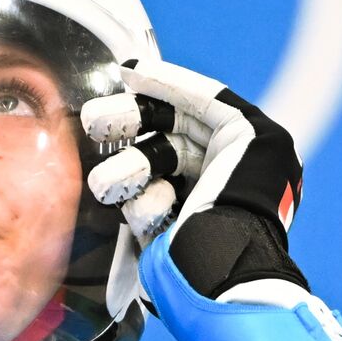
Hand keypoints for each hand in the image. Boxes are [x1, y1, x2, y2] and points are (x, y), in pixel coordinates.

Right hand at [80, 61, 306, 301]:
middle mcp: (213, 172)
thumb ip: (209, 99)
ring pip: (142, 169)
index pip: (194, 106)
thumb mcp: (246, 132)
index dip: (161, 88)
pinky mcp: (160, 231)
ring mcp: (184, 202)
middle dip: (127, 124)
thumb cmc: (243, 199)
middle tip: (95, 121)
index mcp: (241, 148)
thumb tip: (157, 80)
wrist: (223, 266)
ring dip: (127, 172)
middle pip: (161, 133)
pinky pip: (138, 205)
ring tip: (110, 184)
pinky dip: (144, 207)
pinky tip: (156, 215)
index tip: (127, 75)